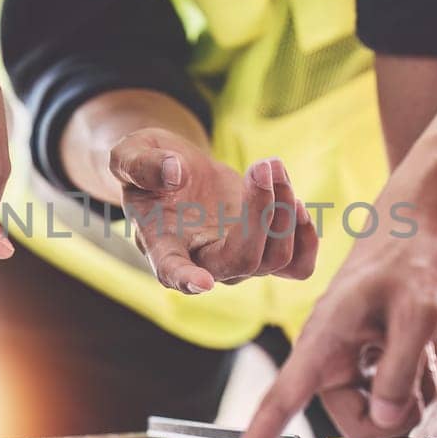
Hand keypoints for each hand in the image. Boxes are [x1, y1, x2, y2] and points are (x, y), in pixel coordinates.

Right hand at [109, 129, 317, 292]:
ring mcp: (237, 262)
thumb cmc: (148, 165)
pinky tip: (295, 200)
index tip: (202, 282)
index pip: (172, 271)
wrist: (175, 171)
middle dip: (261, 212)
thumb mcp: (130, 154)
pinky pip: (298, 266)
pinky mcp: (263, 252)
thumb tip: (173, 173)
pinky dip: (306, 236)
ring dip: (285, 208)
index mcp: (162, 245)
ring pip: (276, 258)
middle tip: (262, 165)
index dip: (186, 279)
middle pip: (243, 261)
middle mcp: (203, 263)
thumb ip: (140, 165)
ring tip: (272, 165)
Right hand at [221, 223, 436, 437]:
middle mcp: (325, 361)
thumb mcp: (419, 313)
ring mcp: (345, 366)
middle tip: (424, 372)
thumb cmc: (411, 263)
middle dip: (397, 415)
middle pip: (359, 426)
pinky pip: (390, 402)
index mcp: (320, 344)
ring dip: (411, 397)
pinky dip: (415, 387)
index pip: (278, 405)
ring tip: (422, 351)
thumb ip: (401, 371)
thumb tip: (383, 422)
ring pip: (380, 418)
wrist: (412, 231)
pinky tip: (422, 354)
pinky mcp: (362, 367)